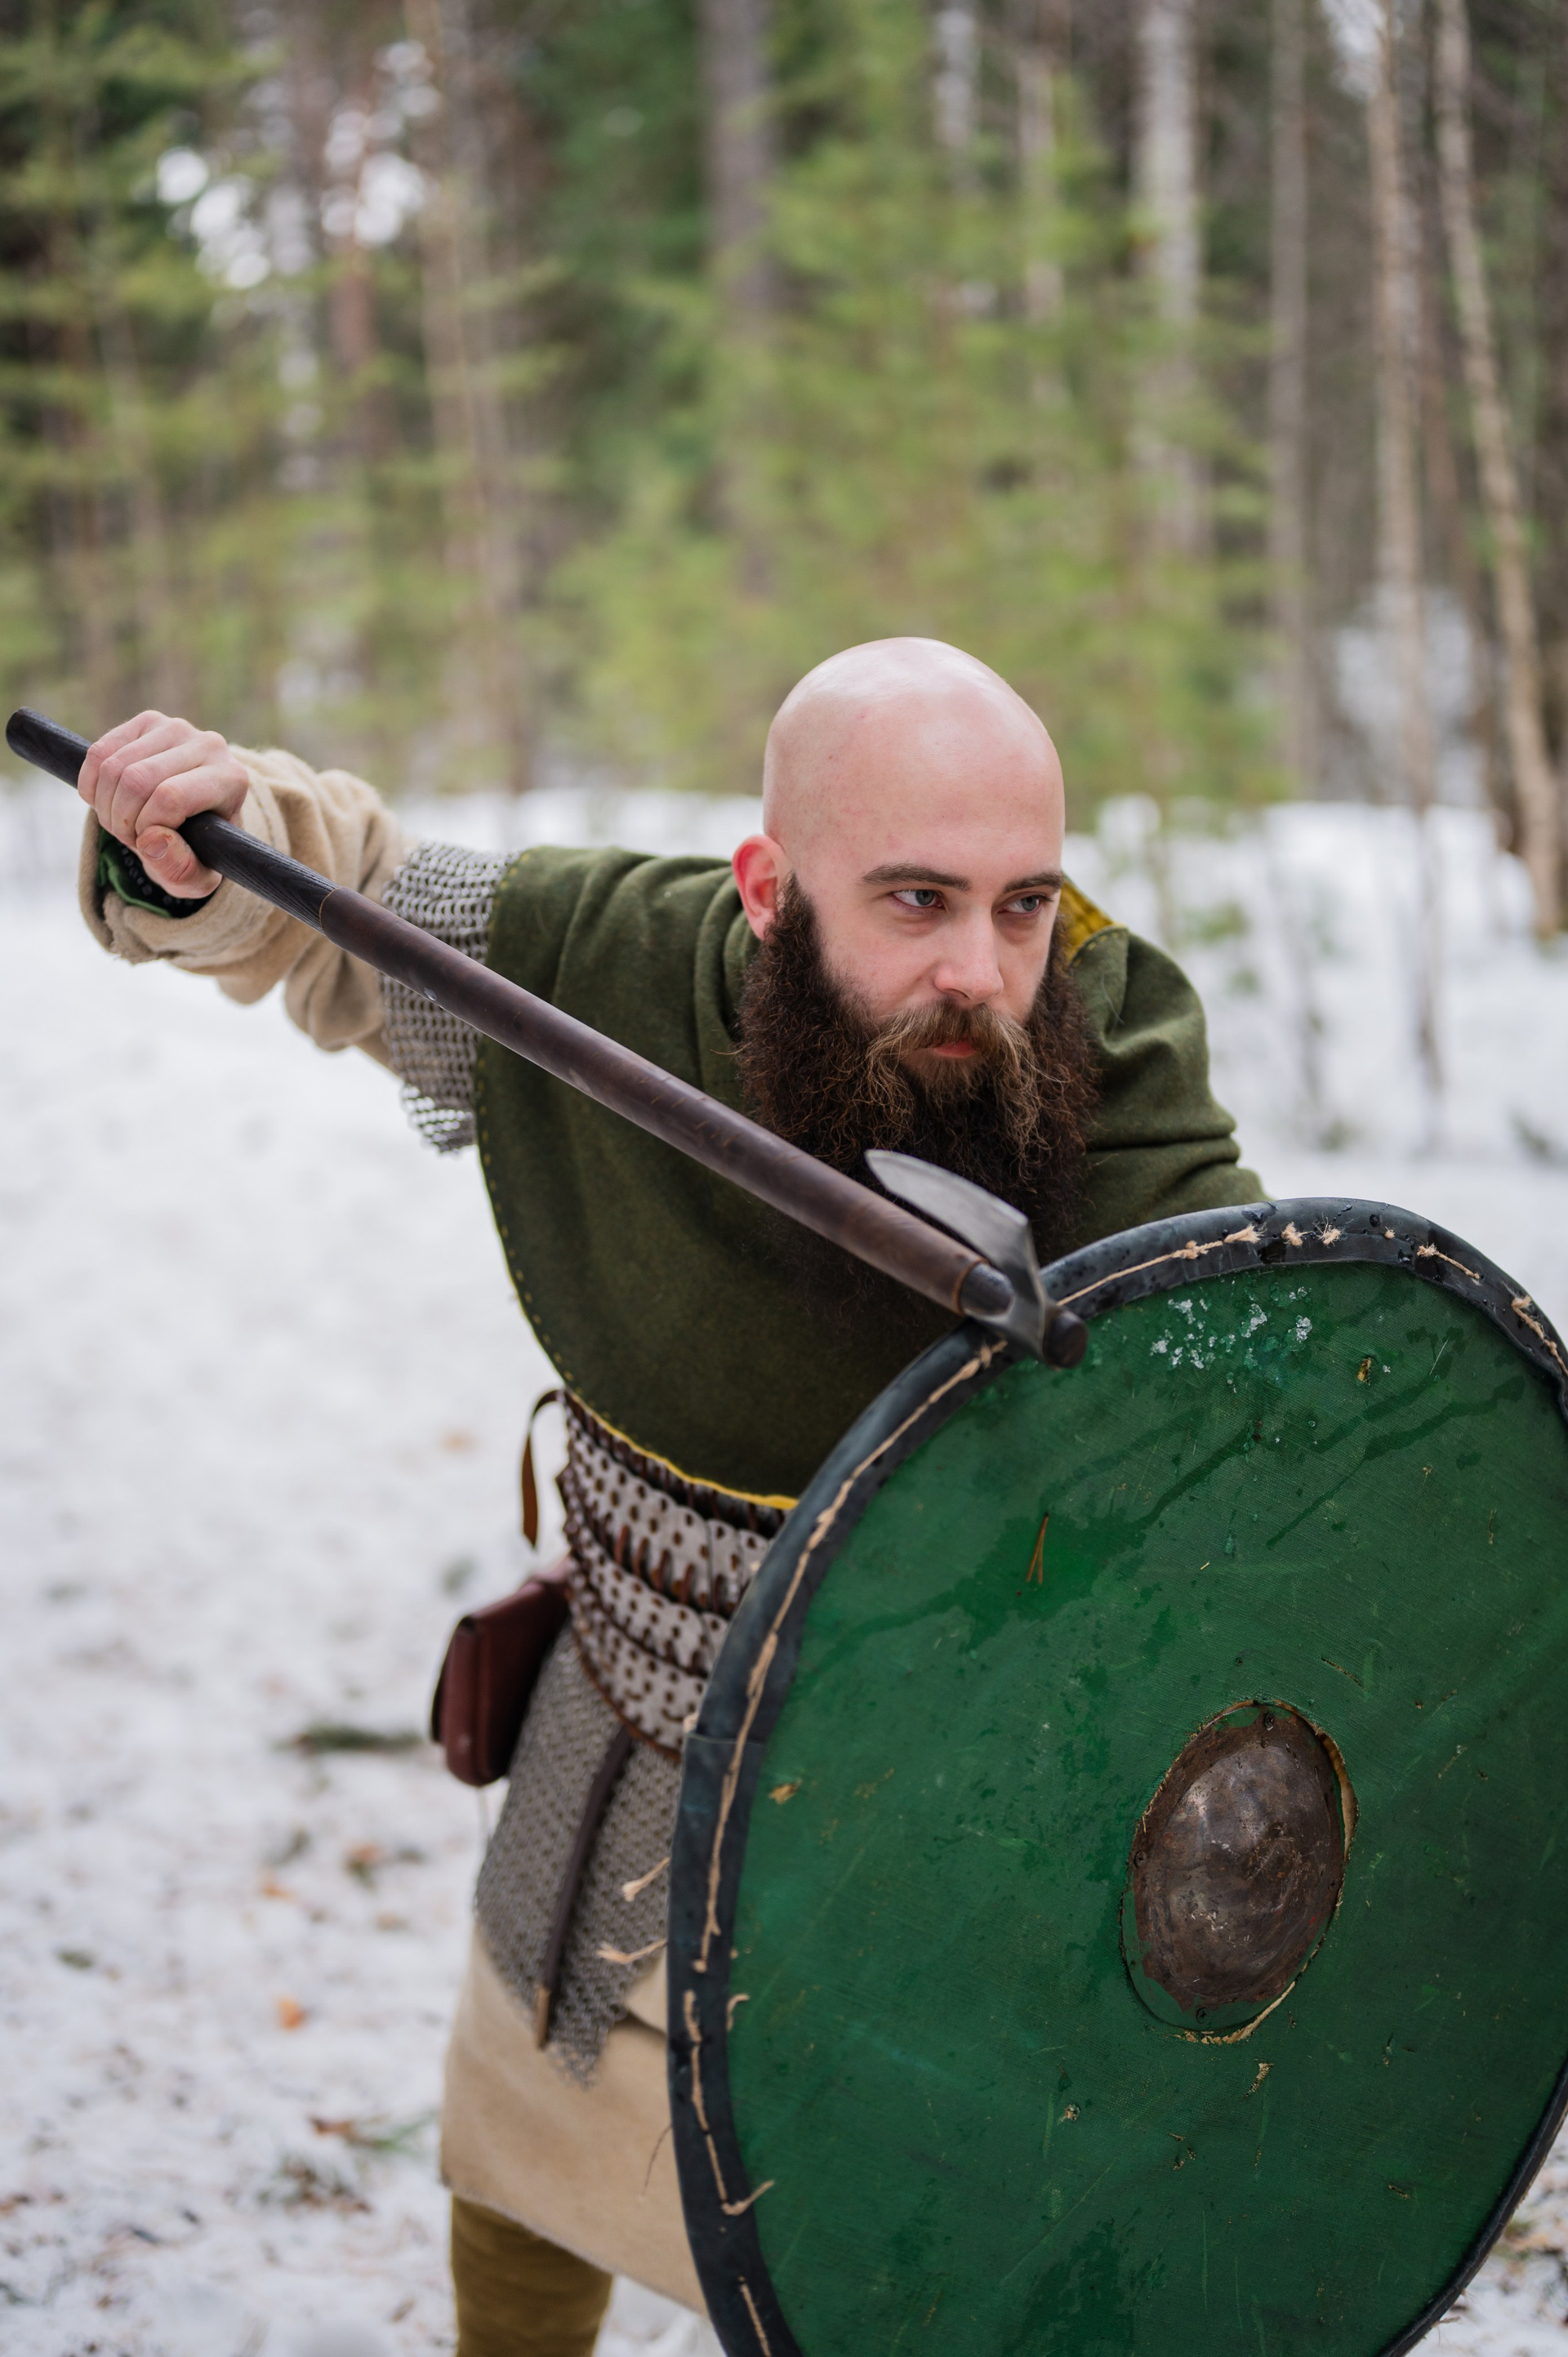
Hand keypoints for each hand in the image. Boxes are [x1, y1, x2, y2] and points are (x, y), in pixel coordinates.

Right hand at [78, 711, 249, 897]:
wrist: (197, 819)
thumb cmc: (199, 851)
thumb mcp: (196, 877)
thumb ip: (179, 869)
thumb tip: (152, 840)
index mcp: (231, 780)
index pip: (170, 797)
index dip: (145, 827)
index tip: (148, 844)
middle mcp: (208, 745)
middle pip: (136, 780)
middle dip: (121, 819)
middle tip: (129, 837)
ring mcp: (176, 728)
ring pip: (113, 767)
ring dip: (105, 806)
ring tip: (121, 823)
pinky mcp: (147, 722)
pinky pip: (99, 754)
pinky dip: (91, 787)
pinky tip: (107, 802)